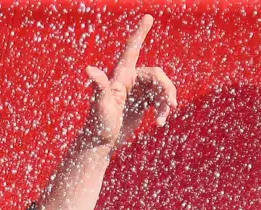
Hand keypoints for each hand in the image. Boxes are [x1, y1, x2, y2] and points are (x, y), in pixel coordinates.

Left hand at [79, 14, 178, 149]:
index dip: (140, 32)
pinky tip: (161, 123)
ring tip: (163, 119)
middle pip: (156, 75)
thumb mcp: (100, 105)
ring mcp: (137, 91)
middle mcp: (129, 79)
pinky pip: (159, 100)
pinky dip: (163, 109)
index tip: (148, 16)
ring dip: (166, 102)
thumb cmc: (98, 124)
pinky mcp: (142, 103)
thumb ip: (99, 86)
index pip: (132, 49)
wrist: (101, 142)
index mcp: (121, 75)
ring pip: (161, 88)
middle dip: (166, 89)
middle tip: (171, 104)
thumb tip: (89, 69)